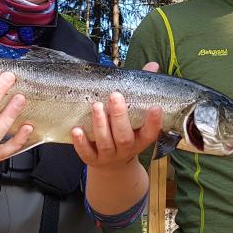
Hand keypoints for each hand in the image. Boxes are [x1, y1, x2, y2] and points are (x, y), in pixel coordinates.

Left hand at [75, 62, 162, 215]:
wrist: (113, 166)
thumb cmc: (127, 132)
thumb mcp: (137, 117)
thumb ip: (142, 92)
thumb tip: (153, 66)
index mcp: (141, 138)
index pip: (151, 132)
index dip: (154, 121)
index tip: (156, 107)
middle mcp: (126, 148)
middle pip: (124, 136)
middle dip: (119, 116)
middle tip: (115, 96)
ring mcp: (109, 155)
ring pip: (106, 142)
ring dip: (100, 124)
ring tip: (96, 106)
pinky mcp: (93, 159)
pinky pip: (86, 153)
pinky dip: (81, 142)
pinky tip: (76, 130)